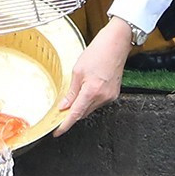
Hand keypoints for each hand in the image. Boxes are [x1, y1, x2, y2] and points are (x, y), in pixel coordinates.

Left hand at [54, 18, 130, 135]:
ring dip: (81, 106)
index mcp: (92, 91)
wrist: (116, 43)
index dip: (65, 125)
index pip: (76, 114)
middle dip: (72, 113)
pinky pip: (98, 102)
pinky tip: (87, 90)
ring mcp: (110, 96)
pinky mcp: (114, 94)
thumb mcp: (78, 70)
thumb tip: (64, 105)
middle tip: (61, 111)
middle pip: (83, 112)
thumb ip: (71, 91)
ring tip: (76, 93)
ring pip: (91, 108)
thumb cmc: (98, 52)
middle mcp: (103, 96)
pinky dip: (90, 100)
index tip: (57, 132)